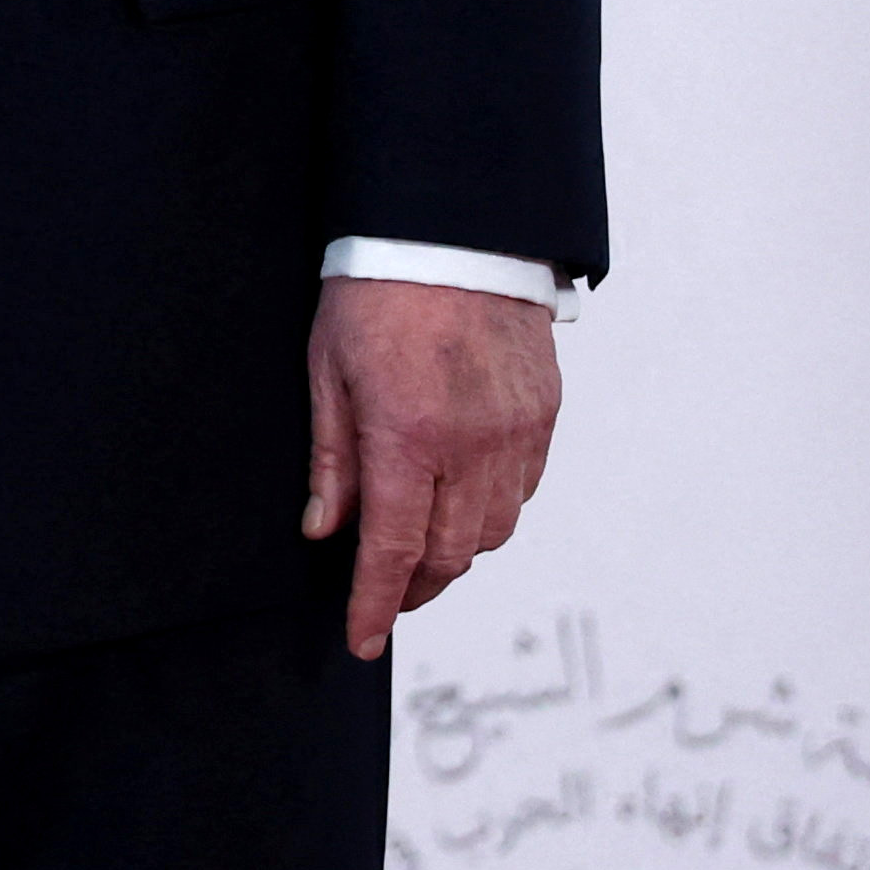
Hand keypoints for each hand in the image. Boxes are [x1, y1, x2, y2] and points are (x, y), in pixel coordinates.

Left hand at [302, 278, 561, 661]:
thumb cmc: (377, 292)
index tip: (360, 639)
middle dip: (417, 588)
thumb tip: (325, 530)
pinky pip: (523, 489)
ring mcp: (516, 431)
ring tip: (421, 546)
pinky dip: (491, 509)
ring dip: (456, 551)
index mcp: (409, 436)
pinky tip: (461, 498)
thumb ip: (332, 457)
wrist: (452, 230)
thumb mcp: (327, 369)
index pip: (394, 550)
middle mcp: (472, 445)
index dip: (374, 604)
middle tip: (386, 594)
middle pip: (452, 555)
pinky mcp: (544, 413)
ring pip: (493, 530)